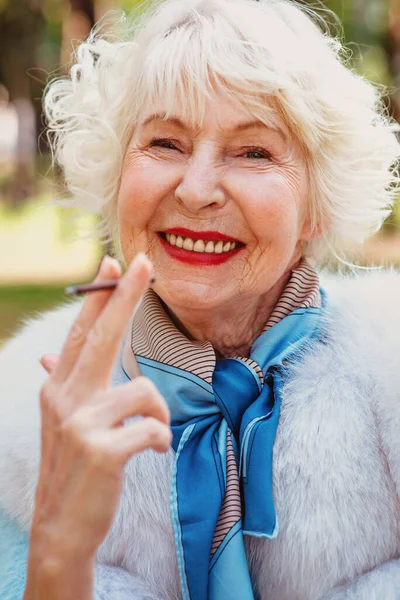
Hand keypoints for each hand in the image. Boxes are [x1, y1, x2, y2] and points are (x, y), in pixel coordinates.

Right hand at [25, 254, 170, 597]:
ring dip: (159, 413)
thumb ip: (64, 382)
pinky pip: (153, 428)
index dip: (99, 295)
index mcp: (59, 387)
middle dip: (124, 295)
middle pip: (100, 335)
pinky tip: (152, 451)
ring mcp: (80, 424)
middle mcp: (64, 398)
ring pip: (143, 390)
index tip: (114, 262)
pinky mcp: (101, 451)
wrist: (61, 526)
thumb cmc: (73, 466)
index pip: (80, 330)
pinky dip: (161, 439)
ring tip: (151, 435)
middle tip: (144, 263)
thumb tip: (49, 352)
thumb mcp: (62, 420)